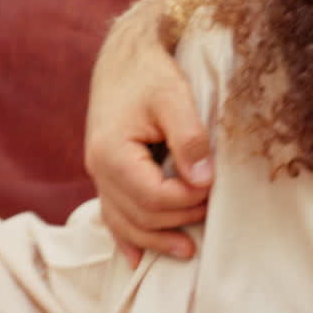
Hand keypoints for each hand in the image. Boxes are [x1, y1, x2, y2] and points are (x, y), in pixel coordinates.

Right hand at [85, 0, 212, 266]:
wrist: (126, 53)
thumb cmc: (151, 71)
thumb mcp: (174, 96)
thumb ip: (189, 138)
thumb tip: (203, 181)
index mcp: (112, 153)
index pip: (153, 197)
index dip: (187, 200)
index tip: (214, 189)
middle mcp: (98, 169)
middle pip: (140, 216)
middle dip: (179, 219)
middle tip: (213, 211)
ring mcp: (99, 174)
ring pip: (124, 222)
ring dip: (155, 239)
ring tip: (187, 252)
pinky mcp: (107, 173)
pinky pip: (112, 214)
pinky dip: (126, 237)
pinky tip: (137, 259)